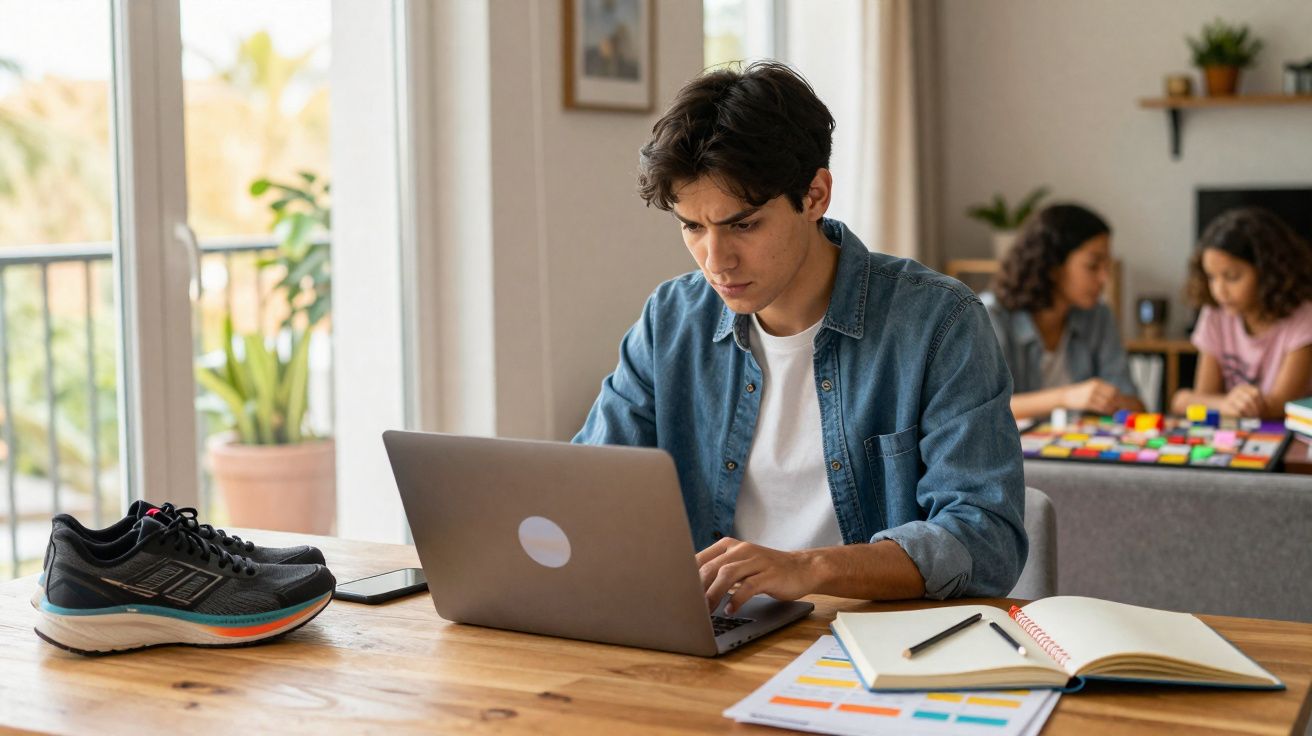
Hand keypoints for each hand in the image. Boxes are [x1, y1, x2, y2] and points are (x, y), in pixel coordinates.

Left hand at [696, 537, 816, 615]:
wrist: (803, 568)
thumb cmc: (767, 570)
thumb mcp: (740, 565)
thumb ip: (719, 572)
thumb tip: (692, 589)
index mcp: (729, 546)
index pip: (700, 559)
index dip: (687, 578)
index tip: (678, 595)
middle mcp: (741, 550)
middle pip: (711, 567)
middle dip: (697, 589)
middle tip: (689, 608)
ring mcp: (756, 561)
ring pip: (727, 574)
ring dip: (713, 594)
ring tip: (706, 611)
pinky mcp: (769, 574)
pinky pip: (749, 586)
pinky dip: (737, 599)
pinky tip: (731, 610)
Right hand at [1062, 379, 1118, 414]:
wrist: (1065, 395)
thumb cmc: (1080, 393)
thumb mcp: (1091, 387)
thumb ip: (1102, 391)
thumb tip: (1117, 398)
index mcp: (1096, 382)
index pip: (1113, 389)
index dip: (1119, 396)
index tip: (1120, 402)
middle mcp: (1094, 387)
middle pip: (1112, 396)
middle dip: (1117, 403)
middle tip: (1119, 408)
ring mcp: (1090, 395)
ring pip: (1107, 403)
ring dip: (1112, 408)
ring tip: (1113, 411)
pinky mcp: (1086, 403)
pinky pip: (1100, 408)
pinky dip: (1106, 411)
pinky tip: (1107, 412)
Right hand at [1219, 384, 1263, 417]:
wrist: (1220, 405)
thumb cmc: (1238, 404)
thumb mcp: (1247, 399)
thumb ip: (1257, 401)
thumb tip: (1268, 406)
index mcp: (1242, 387)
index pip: (1255, 392)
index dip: (1261, 402)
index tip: (1264, 410)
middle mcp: (1235, 391)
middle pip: (1250, 399)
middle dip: (1256, 409)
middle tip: (1259, 416)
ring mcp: (1229, 398)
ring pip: (1243, 406)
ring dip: (1250, 414)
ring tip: (1253, 418)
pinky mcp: (1225, 406)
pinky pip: (1237, 412)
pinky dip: (1243, 417)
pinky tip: (1245, 419)